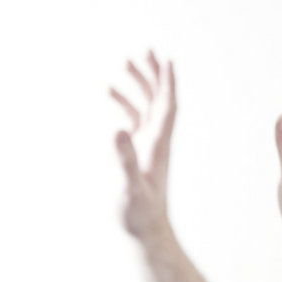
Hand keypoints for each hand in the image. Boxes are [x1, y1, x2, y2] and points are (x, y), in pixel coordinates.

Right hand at [110, 52, 176, 240]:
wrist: (148, 231)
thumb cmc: (141, 213)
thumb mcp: (131, 186)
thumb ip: (125, 159)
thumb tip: (118, 129)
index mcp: (159, 145)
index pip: (168, 106)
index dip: (168, 83)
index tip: (167, 59)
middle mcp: (158, 141)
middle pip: (160, 100)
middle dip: (154, 75)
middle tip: (146, 50)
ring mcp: (149, 145)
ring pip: (148, 107)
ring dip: (140, 84)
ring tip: (126, 62)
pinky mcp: (141, 152)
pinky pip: (136, 120)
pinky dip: (127, 104)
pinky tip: (113, 94)